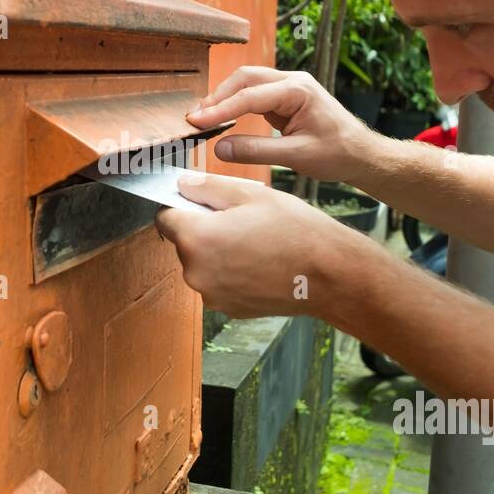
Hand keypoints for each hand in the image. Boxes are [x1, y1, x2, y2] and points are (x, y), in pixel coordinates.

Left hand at [154, 172, 367, 319]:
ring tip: (254, 242)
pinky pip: (219, 283)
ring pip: (202, 264)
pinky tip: (259, 262)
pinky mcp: (228, 309)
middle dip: (203, 229)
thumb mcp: (250, 194)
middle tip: (240, 220)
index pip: (165, 217)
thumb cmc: (295, 231)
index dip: (182, 205)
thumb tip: (182, 185)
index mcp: (196, 239)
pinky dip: (231, 272)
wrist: (329, 275)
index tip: (202, 202)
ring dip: (217, 252)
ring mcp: (212, 296)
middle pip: (184, 242)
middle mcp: (196, 273)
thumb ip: (207, 187)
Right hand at [186, 67, 374, 183]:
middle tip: (195, 118)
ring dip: (225, 98)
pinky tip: (223, 118)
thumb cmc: (338, 154)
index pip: (250, 96)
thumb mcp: (297, 156)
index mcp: (298, 90)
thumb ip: (257, 151)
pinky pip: (255, 95)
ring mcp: (289, 88)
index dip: (220, 109)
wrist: (362, 154)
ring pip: (248, 83)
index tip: (197, 121)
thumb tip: (220, 148)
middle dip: (219, 96)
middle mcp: (293, 82)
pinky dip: (236, 104)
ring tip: (204, 118)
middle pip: (245, 79)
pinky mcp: (286, 99)